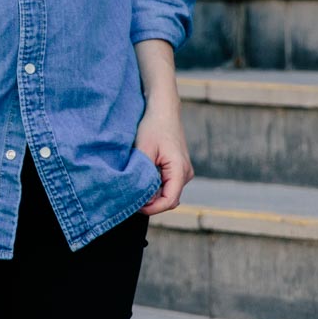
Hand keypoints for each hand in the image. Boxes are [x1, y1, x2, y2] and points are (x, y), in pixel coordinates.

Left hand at [133, 97, 194, 214]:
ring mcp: (183, 171)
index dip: (152, 208)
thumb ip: (142, 175)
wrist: (163, 110)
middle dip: (151, 203)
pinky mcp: (178, 168)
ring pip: (168, 193)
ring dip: (153, 195)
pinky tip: (142, 180)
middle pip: (169, 200)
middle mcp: (186, 173)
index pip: (169, 201)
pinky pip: (168, 185)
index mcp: (180, 170)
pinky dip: (155, 187)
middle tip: (131, 198)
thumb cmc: (154, 126)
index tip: (135, 205)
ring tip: (135, 187)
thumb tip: (139, 195)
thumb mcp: (143, 150)